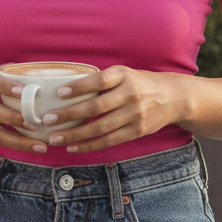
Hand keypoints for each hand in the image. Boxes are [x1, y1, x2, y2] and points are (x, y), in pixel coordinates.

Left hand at [41, 65, 185, 153]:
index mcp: (124, 76)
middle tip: (48, 120)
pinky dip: (90, 145)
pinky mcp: (137, 131)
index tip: (59, 93)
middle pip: (96, 107)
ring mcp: (135, 115)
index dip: (79, 87)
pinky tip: (73, 147)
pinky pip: (109, 141)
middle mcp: (130, 95)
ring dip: (75, 135)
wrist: (173, 97)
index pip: (99, 81)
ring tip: (55, 138)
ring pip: (100, 128)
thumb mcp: (124, 74)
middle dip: (69, 115)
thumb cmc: (139, 83)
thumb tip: (65, 90)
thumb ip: (102, 81)